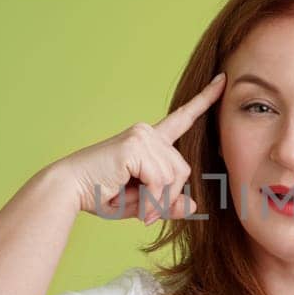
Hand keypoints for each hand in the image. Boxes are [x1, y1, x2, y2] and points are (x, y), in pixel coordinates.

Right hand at [51, 72, 225, 223]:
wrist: (70, 190)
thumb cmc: (102, 195)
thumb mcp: (143, 203)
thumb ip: (167, 203)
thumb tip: (194, 205)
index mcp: (149, 140)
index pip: (182, 118)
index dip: (204, 100)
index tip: (223, 80)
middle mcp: (147, 132)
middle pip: (183, 168)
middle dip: (169, 196)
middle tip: (148, 214)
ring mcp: (142, 136)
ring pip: (174, 176)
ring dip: (159, 201)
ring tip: (140, 211)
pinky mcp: (135, 145)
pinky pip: (161, 180)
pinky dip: (152, 199)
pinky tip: (137, 206)